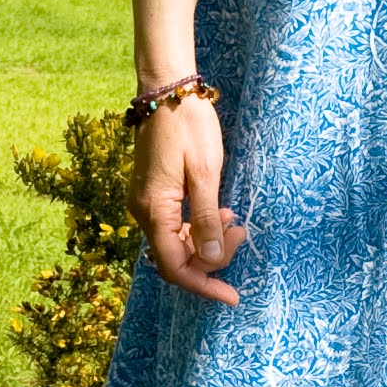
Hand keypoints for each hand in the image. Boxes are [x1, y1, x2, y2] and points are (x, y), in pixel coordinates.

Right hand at [132, 89, 245, 304]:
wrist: (168, 89)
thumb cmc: (188, 125)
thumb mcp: (205, 172)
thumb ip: (206, 219)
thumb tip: (210, 257)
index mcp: (153, 210)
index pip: (174, 266)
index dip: (204, 285)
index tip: (232, 296)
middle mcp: (143, 211)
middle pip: (175, 257)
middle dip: (211, 257)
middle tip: (243, 234)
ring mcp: (145, 202)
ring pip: (175, 242)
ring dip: (205, 241)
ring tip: (234, 220)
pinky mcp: (152, 192)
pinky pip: (173, 224)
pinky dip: (197, 226)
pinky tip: (218, 212)